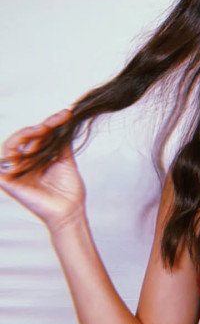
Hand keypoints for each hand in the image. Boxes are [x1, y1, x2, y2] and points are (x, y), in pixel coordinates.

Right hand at [0, 109, 85, 231]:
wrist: (70, 210)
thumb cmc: (68, 191)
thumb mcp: (65, 161)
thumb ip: (60, 144)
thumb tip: (64, 124)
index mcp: (34, 160)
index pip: (37, 137)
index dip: (50, 123)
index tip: (67, 114)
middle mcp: (22, 164)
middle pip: (25, 137)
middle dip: (42, 126)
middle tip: (59, 120)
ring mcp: (14, 172)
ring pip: (11, 144)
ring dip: (28, 133)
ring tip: (44, 129)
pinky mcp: (7, 181)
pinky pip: (4, 161)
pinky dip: (16, 149)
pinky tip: (33, 144)